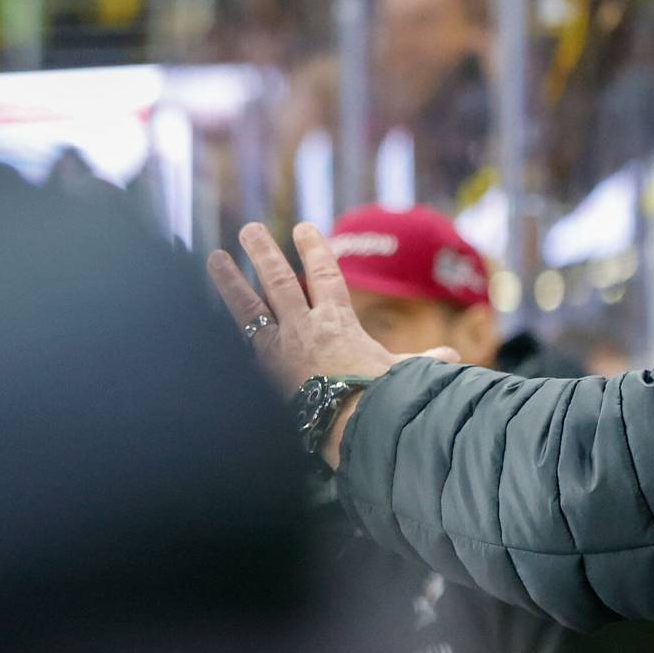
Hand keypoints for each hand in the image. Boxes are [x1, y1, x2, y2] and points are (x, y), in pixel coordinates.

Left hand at [208, 223, 455, 463]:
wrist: (351, 424)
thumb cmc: (383, 398)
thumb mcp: (405, 374)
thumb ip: (424, 361)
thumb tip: (453, 358)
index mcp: (339, 322)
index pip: (324, 275)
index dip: (314, 249)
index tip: (303, 228)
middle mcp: (305, 328)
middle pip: (279, 280)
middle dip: (263, 252)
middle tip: (249, 230)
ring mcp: (279, 349)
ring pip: (250, 305)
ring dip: (230, 280)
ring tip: (214, 257)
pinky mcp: (262, 373)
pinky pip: (239, 343)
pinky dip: (219, 330)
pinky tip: (200, 319)